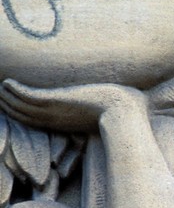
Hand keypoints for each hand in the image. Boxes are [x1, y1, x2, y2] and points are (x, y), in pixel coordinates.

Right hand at [0, 79, 143, 133]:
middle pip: (24, 115)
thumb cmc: (126, 114)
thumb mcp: (109, 112)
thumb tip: (124, 96)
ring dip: (8, 97)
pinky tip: (7, 83)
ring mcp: (54, 112)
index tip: (14, 106)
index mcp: (66, 124)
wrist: (127, 114)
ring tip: (1, 87)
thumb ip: (106, 108)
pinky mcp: (55, 102)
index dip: (23, 113)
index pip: (38, 120)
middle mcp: (56, 120)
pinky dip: (15, 91)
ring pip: (21, 106)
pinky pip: (27, 97)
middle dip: (9, 105)